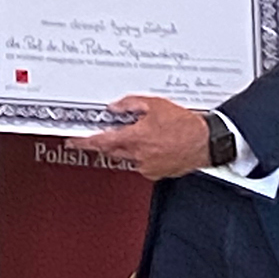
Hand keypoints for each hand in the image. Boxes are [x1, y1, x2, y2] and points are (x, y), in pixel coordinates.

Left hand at [78, 96, 210, 181]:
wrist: (205, 142)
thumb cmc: (185, 126)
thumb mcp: (155, 105)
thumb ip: (131, 104)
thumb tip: (116, 107)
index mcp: (135, 138)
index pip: (101, 142)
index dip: (84, 141)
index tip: (74, 141)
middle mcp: (137, 155)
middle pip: (111, 150)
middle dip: (108, 141)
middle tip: (110, 132)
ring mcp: (146, 166)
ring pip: (126, 157)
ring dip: (127, 147)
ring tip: (143, 135)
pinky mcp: (155, 173)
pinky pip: (140, 163)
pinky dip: (142, 155)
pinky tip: (154, 145)